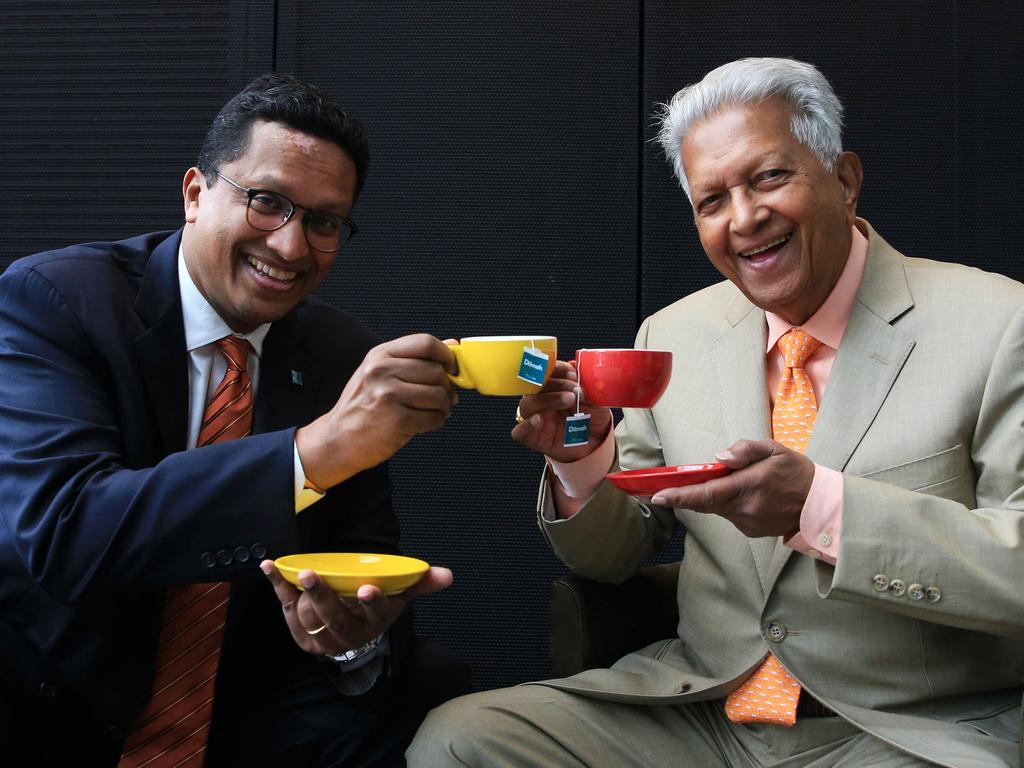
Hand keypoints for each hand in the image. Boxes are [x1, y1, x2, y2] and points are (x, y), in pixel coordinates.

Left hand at [260, 560, 452, 655]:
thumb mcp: (397, 595)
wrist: (349, 633)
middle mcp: (348, 634)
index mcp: (375, 622)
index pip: (375, 613)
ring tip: (306, 574)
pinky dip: (276, 585)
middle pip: (334, 617)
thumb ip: (419, 583)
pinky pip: (284, 608)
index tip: (365, 589)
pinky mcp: (300, 633)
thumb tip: (447, 575)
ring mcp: (321, 637)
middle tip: (313, 574)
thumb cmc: (374, 607)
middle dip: (322, 595)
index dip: (371, 602)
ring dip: (303, 594)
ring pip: (308, 615)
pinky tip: (270, 566)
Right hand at [295, 334, 456, 487]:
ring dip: (444, 406)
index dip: (446, 355)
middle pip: (436, 371)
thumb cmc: (362, 407)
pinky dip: (436, 421)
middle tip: (442, 397)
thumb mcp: (380, 373)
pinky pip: (434, 417)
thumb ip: (415, 358)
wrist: (338, 439)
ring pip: (439, 395)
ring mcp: (388, 395)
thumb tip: (452, 344)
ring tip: (434, 411)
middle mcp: (382, 371)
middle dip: (446, 387)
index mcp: (380, 355)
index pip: (425, 343)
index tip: (451, 368)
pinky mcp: (397, 420)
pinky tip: (426, 422)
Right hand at [512, 360, 613, 462]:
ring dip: (546, 400)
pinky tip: (539, 420)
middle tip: (576, 391)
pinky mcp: (533, 437)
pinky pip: (520, 430)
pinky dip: (527, 424)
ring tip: (568, 401)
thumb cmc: (593, 418)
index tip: (573, 373)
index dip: (557, 369)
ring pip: (527, 404)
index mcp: (554, 385)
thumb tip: (582, 374)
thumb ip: (589, 386)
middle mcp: (542, 399)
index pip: (547, 371)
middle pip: (536, 385)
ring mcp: (536, 417)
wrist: (596, 443)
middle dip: (557, 384)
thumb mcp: (596, 399)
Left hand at [649, 439, 814, 538]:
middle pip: (705, 502)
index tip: (657, 497)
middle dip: (686, 494)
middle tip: (669, 485)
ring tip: (731, 481)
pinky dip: (727, 503)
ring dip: (713, 495)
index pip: (706, 493)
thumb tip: (720, 457)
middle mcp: (745, 509)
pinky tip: (743, 494)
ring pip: (716, 507)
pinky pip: (729, 514)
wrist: (821, 505)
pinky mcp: (750, 530)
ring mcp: (747, 523)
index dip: (679, 496)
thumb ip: (746, 450)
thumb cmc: (796, 472)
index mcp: (749, 486)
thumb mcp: (775, 450)